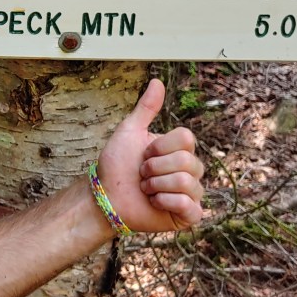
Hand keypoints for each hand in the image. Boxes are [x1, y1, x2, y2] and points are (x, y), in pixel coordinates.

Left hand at [96, 79, 203, 232]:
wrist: (105, 196)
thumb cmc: (116, 164)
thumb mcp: (130, 131)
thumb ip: (146, 108)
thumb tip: (157, 81)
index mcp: (179, 149)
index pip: (186, 138)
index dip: (159, 146)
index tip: (144, 153)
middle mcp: (190, 170)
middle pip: (186, 160)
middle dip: (154, 167)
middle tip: (142, 174)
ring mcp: (191, 193)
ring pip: (186, 182)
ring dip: (156, 185)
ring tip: (146, 189)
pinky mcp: (188, 215)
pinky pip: (190, 205)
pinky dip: (165, 202)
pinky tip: (154, 203)